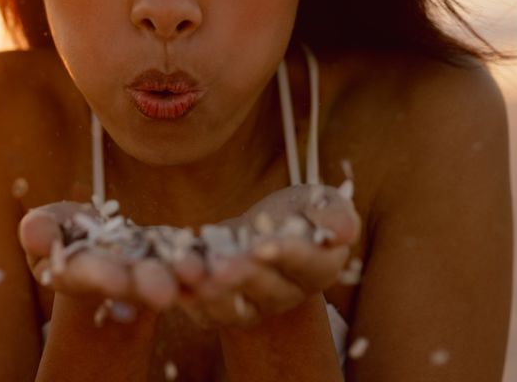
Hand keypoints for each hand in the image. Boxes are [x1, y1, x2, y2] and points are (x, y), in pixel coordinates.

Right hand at [19, 201, 214, 317]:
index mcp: (73, 274)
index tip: (115, 280)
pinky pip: (186, 264)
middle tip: (162, 291)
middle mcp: (111, 282)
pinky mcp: (171, 264)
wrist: (101, 239)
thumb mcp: (48, 224)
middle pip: (127, 283)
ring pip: (161, 276)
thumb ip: (40, 229)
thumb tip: (33, 235)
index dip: (99, 277)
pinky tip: (213, 263)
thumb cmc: (64, 229)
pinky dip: (199, 265)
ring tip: (194, 273)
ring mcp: (144, 276)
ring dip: (177, 276)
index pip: (84, 276)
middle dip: (144, 285)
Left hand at [182, 184, 360, 327]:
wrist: (268, 228)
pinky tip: (172, 279)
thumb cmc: (302, 212)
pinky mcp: (221, 308)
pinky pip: (203, 312)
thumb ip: (335, 214)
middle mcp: (287, 294)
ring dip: (210, 293)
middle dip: (242, 276)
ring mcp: (254, 306)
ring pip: (232, 309)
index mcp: (319, 267)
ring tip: (193, 275)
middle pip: (265, 289)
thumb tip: (344, 229)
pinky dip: (185, 297)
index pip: (307, 263)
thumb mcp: (322, 202)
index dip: (285, 254)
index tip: (262, 244)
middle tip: (221, 264)